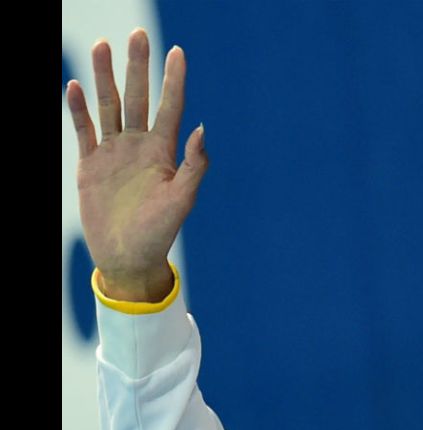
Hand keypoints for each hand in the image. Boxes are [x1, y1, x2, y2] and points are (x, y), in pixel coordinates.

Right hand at [66, 28, 207, 300]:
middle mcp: (139, 146)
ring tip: (103, 46)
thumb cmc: (160, 232)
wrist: (128, 257)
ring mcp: (114, 153)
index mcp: (163, 152)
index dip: (173, 80)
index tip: (178, 52)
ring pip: (109, 107)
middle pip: (137, 98)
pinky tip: (76, 86)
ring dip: (106, 77)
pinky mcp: (91, 165)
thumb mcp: (182, 200)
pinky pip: (84, 130)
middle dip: (137, 67)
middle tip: (138, 34)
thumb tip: (201, 127)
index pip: (170, 107)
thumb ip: (194, 165)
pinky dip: (79, 109)